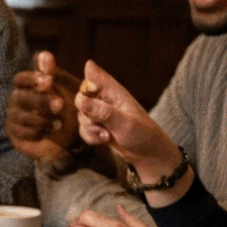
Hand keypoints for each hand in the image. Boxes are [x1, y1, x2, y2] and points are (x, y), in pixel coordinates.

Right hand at [7, 50, 82, 162]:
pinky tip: (50, 131)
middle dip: (40, 100)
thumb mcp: (64, 87)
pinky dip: (36, 131)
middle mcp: (17, 100)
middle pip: (18, 97)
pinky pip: (20, 132)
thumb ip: (53, 72)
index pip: (20, 79)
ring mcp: (14, 117)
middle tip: (60, 104)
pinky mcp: (16, 134)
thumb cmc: (67, 107)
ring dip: (40, 118)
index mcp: (27, 86)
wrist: (71, 136)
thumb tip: (45, 54)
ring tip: (60, 123)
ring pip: (19, 115)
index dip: (31, 79)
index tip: (49, 80)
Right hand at [73, 61, 180, 184]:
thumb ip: (102, 111)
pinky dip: (90, 136)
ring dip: (90, 128)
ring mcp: (100, 113)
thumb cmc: (141, 133)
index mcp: (114, 91)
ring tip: (106, 136)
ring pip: (81, 116)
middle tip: (99, 124)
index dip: (86, 85)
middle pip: (81, 98)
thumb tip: (79, 99)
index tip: (90, 99)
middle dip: (86, 114)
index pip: (93, 74)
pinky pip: (83, 129)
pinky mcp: (98, 126)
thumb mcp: (123, 122)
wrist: (147, 153)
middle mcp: (105, 99)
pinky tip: (102, 141)